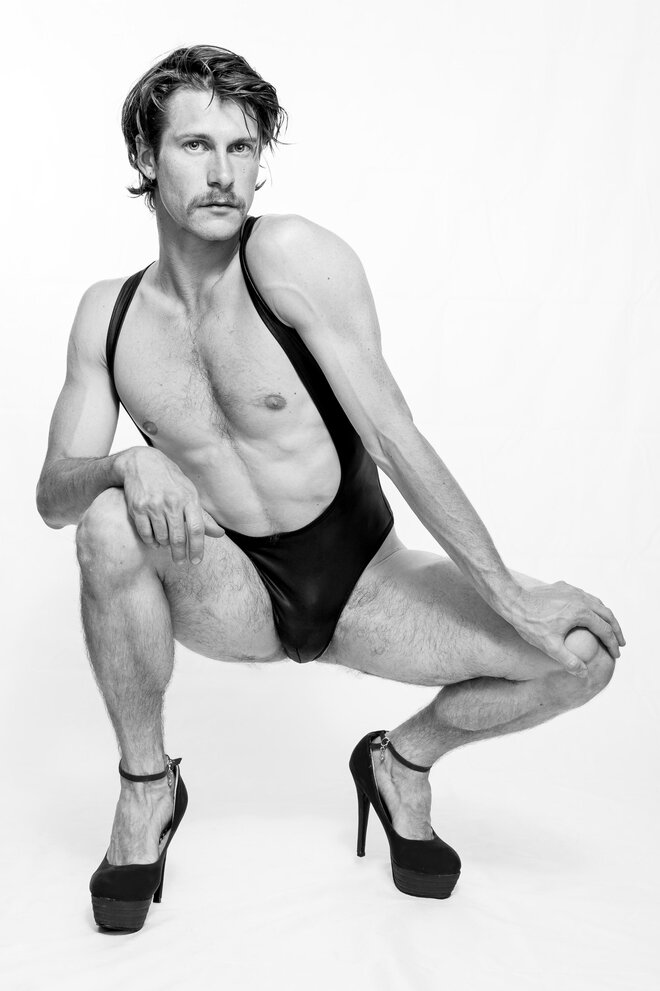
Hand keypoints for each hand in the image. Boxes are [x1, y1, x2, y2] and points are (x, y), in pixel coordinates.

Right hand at [118, 448, 224, 564]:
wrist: (142, 462)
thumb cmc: (170, 480)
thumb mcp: (189, 493)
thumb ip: (202, 516)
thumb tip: (220, 534)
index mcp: (188, 498)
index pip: (197, 529)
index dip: (197, 548)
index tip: (196, 561)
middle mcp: (172, 502)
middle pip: (178, 537)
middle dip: (180, 554)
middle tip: (181, 562)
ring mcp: (153, 505)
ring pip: (161, 537)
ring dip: (164, 545)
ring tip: (166, 544)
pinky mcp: (137, 508)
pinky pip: (145, 533)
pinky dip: (150, 541)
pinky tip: (154, 541)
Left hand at [506, 580, 625, 677]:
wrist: (512, 600)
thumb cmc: (530, 624)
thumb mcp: (549, 646)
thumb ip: (568, 661)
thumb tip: (584, 673)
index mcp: (582, 612)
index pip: (604, 630)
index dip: (612, 644)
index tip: (616, 655)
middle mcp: (581, 598)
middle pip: (606, 614)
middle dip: (616, 630)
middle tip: (620, 644)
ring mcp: (572, 590)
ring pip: (596, 603)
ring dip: (605, 617)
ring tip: (608, 630)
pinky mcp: (563, 587)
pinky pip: (584, 596)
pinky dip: (592, 608)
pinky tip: (588, 616)